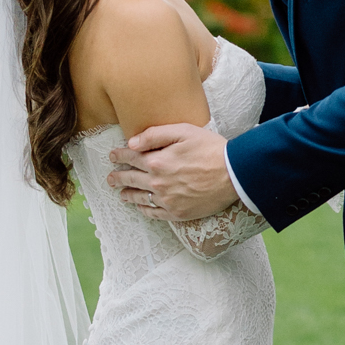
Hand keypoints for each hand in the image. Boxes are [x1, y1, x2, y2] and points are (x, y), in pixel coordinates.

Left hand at [108, 123, 236, 222]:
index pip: (131, 157)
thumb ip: (155, 134)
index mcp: (158, 161)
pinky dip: (144, 209)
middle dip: (118, 177)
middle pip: (131, 179)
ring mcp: (167, 200)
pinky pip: (154, 213)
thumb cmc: (211, 149)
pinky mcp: (177, 213)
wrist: (234, 174)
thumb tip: (132, 142)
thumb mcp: (183, 131)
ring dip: (127, 194)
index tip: (112, 156)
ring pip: (139, 198)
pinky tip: (140, 206)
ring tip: (121, 194)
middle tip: (110, 178)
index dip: (119, 156)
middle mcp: (158, 182)